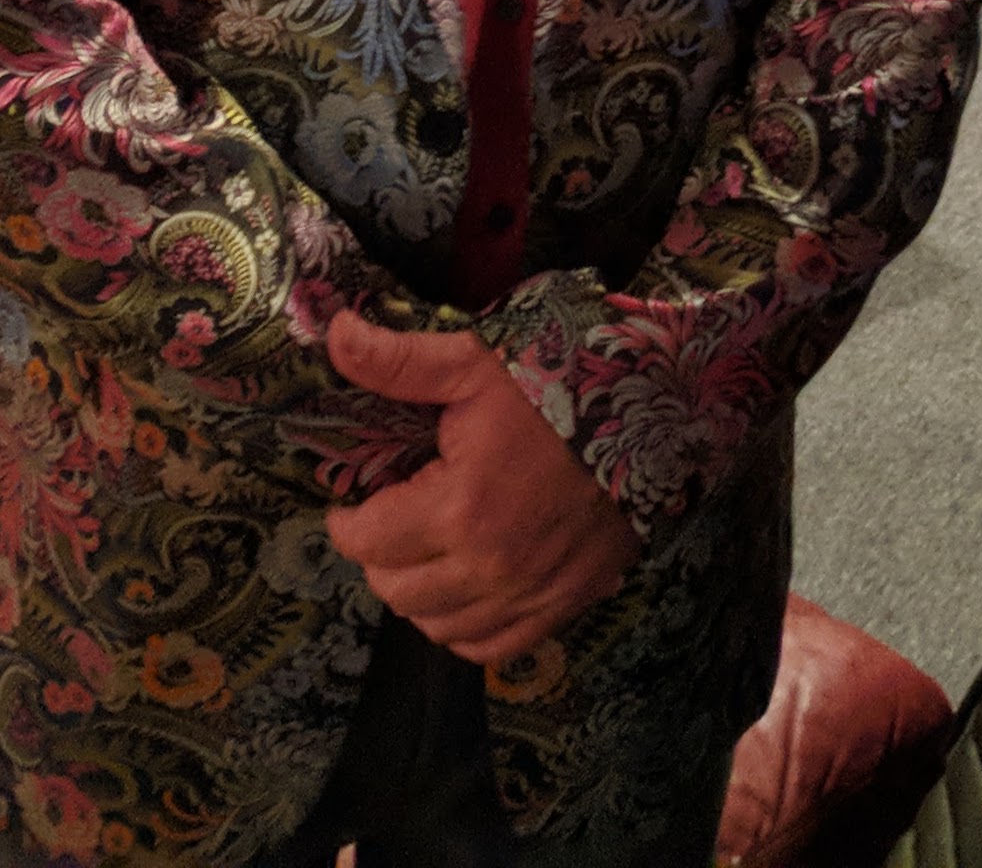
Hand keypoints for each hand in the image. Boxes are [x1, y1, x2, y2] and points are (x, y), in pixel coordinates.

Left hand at [321, 317, 639, 667]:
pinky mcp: (562, 605)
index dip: (348, 522)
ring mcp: (527, 594)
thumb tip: (333, 333)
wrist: (647, 416)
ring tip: (424, 554)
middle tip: (390, 522)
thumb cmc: (554, 389)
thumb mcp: (473, 365)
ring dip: (418, 595)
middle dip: (379, 556)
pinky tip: (465, 589)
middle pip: (395, 590)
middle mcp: (488, 567)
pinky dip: (465, 627)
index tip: (352, 505)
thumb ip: (399, 361)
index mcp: (458, 508)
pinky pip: (489, 647)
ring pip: (436, 626)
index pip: (366, 541)